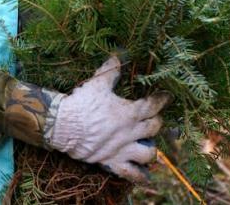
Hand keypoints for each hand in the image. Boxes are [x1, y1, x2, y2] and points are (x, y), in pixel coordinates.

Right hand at [46, 55, 170, 183]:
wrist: (63, 125)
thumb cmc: (82, 103)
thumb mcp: (98, 83)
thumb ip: (111, 70)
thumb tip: (120, 54)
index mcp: (129, 112)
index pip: (153, 105)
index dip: (162, 99)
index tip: (166, 96)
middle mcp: (130, 132)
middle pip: (154, 128)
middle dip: (156, 121)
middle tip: (153, 118)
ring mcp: (122, 149)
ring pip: (149, 153)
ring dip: (152, 148)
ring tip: (148, 144)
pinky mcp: (112, 162)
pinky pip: (131, 173)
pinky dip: (140, 175)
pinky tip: (146, 176)